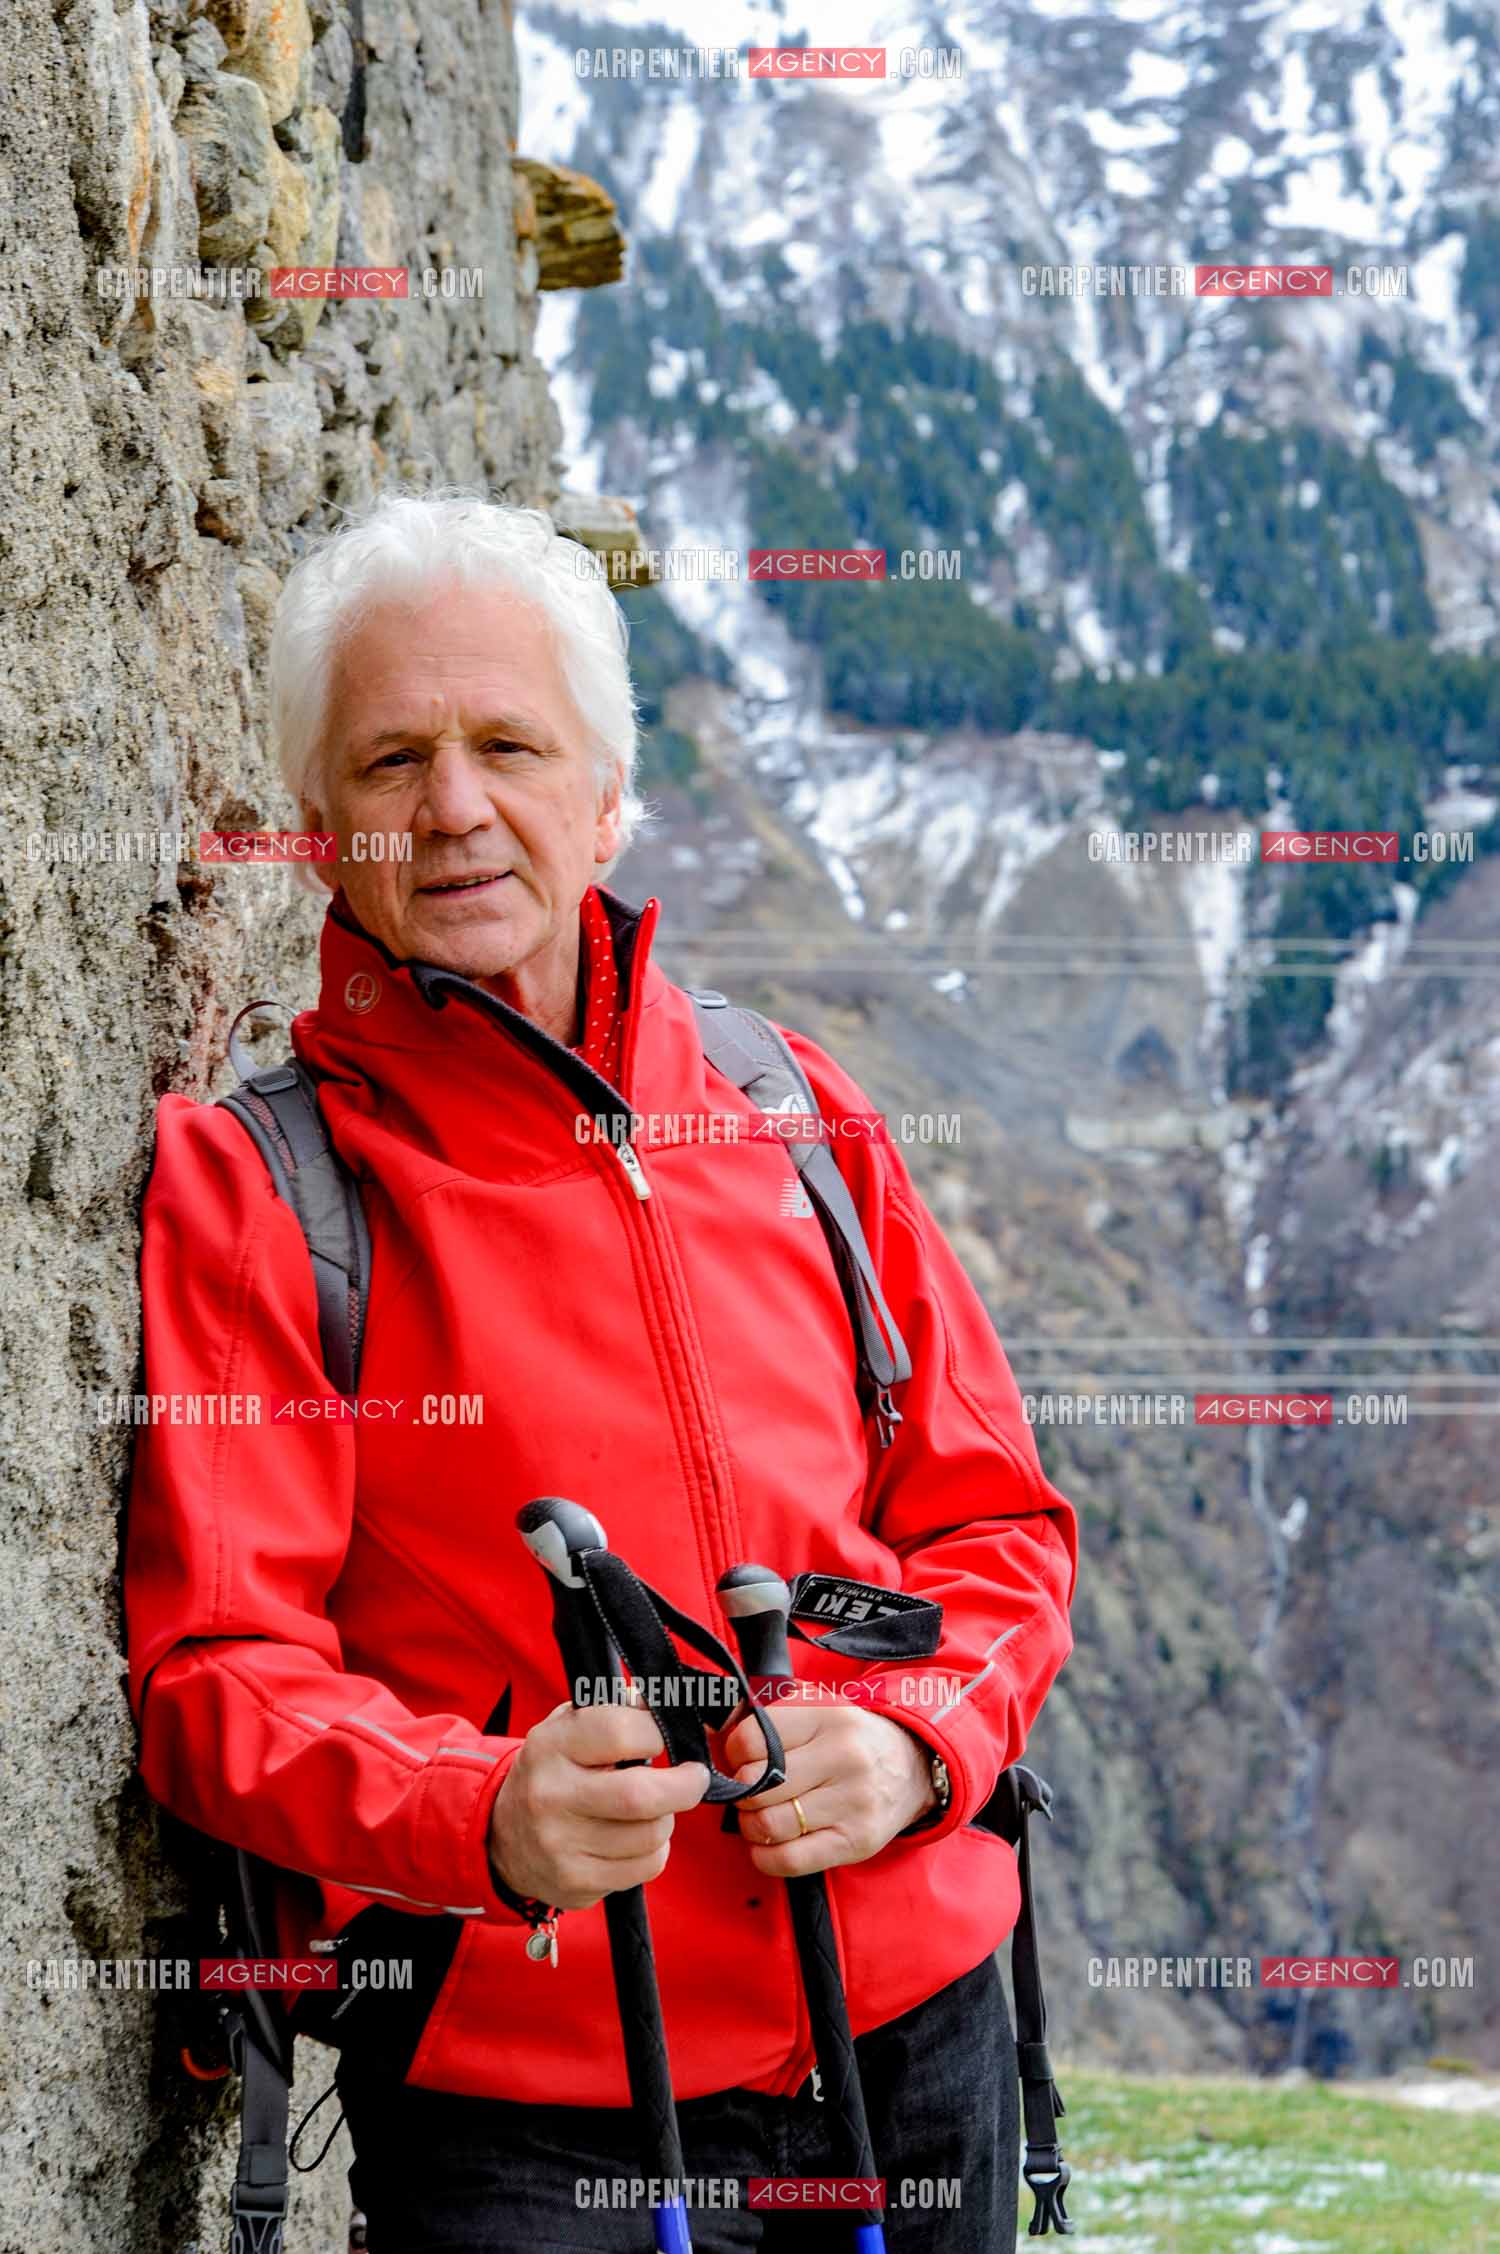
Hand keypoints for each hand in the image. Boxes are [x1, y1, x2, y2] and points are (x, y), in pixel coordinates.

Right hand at [488, 1700, 709, 1910]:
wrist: (502, 1838)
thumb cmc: (552, 1772)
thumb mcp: (568, 1728)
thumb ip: (615, 1709)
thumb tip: (666, 1703)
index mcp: (551, 1746)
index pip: (619, 1732)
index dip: (657, 1732)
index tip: (667, 1738)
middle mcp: (552, 1796)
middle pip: (640, 1795)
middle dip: (684, 1786)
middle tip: (694, 1777)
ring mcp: (561, 1845)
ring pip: (650, 1834)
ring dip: (666, 1819)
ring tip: (654, 1808)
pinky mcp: (575, 1882)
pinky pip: (644, 1867)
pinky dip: (655, 1851)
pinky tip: (637, 1839)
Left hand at [722, 1687, 937, 1876]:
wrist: (910, 1767)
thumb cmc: (846, 1737)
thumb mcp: (813, 1706)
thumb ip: (764, 1713)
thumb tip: (712, 1727)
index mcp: (826, 1715)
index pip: (751, 1740)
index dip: (735, 1754)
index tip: (742, 1759)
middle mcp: (843, 1756)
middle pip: (756, 1786)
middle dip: (741, 1793)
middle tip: (748, 1791)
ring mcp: (853, 1802)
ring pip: (769, 1825)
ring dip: (751, 1826)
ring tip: (759, 1815)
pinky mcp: (856, 1841)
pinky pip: (790, 1860)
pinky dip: (766, 1857)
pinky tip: (769, 1843)